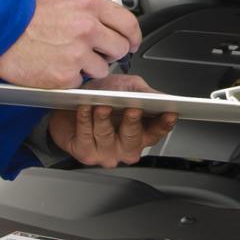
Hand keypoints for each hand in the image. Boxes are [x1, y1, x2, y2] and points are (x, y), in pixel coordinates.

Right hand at [0, 0, 141, 88]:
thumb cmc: (23, 14)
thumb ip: (86, 8)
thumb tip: (103, 16)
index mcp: (89, 6)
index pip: (129, 23)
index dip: (133, 36)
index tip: (132, 42)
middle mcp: (88, 28)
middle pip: (120, 48)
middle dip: (111, 53)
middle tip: (97, 53)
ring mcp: (78, 53)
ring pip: (103, 69)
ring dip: (90, 68)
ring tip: (68, 58)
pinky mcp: (65, 75)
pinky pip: (80, 81)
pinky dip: (70, 78)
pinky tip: (55, 66)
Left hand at [47, 76, 176, 167]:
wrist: (70, 104)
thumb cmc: (101, 96)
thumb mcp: (127, 87)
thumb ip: (145, 92)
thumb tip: (161, 98)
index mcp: (140, 133)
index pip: (157, 132)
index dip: (164, 124)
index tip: (169, 113)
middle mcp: (125, 148)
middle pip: (133, 140)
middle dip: (133, 123)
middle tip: (134, 109)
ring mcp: (105, 153)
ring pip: (107, 137)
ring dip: (104, 119)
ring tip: (103, 105)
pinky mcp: (84, 153)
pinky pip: (85, 136)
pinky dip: (85, 120)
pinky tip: (85, 108)